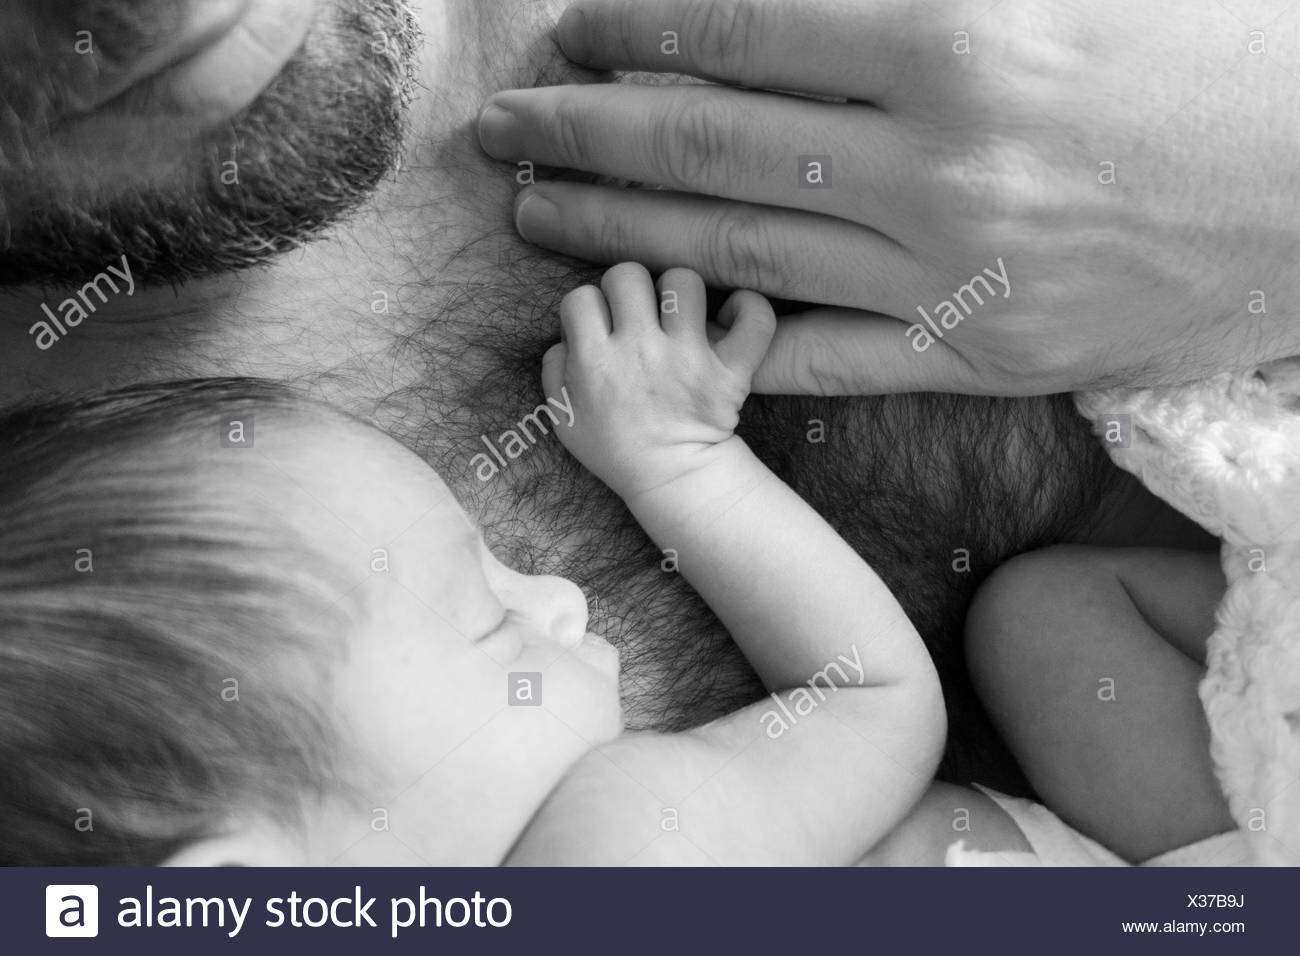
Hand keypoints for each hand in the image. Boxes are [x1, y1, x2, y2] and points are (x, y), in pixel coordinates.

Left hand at [484, 0, 1299, 395]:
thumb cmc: (1215, 50)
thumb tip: (760, 4)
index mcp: (960, 37)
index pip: (741, 30)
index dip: (633, 28)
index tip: (564, 33)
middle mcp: (939, 163)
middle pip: (711, 146)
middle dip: (584, 134)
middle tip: (500, 131)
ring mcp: (956, 273)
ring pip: (743, 254)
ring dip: (622, 236)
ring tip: (537, 219)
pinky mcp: (984, 355)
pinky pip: (827, 354)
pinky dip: (732, 335)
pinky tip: (657, 320)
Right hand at [541, 262, 774, 498]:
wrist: (670, 480)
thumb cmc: (614, 445)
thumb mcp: (562, 414)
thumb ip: (555, 366)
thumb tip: (569, 330)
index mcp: (594, 361)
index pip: (580, 297)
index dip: (590, 306)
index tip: (601, 326)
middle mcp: (639, 351)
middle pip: (627, 275)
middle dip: (629, 288)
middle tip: (638, 313)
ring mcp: (688, 358)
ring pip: (683, 281)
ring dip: (681, 292)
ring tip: (680, 315)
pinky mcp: (729, 370)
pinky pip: (752, 319)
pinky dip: (749, 310)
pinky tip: (733, 317)